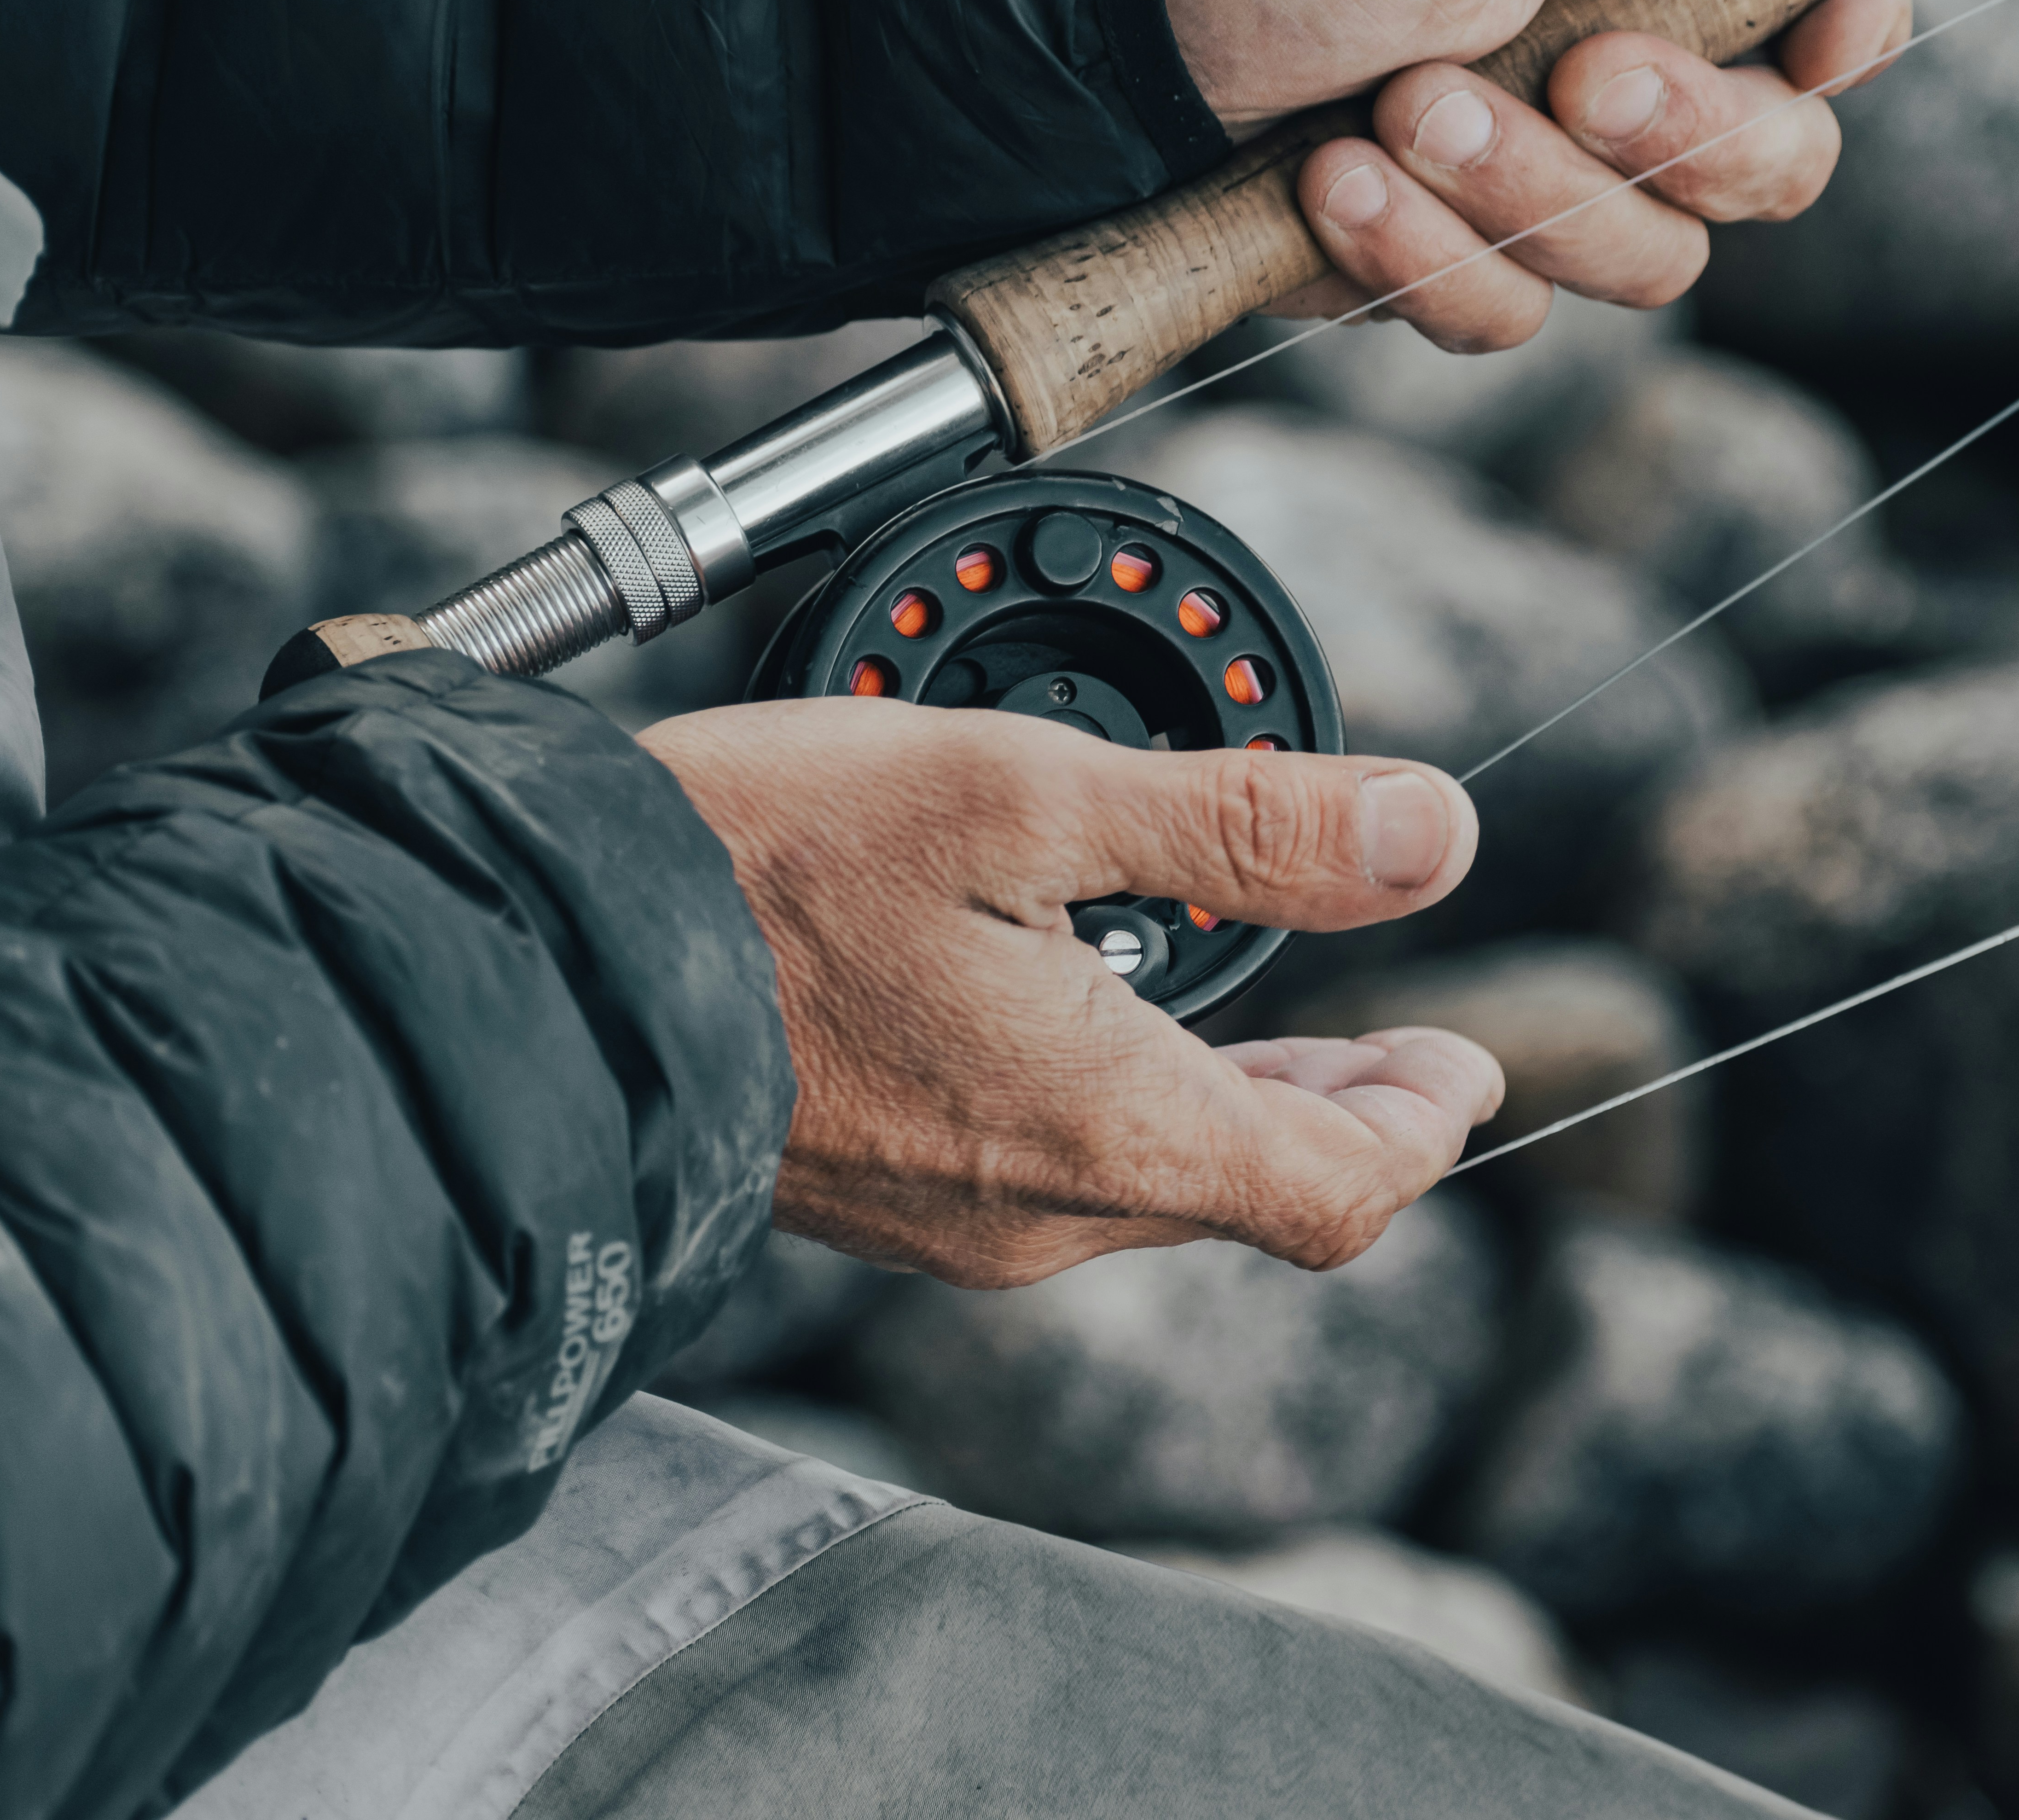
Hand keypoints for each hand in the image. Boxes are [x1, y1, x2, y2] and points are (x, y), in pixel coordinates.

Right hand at [638, 700, 1504, 1287]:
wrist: (554, 956)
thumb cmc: (768, 869)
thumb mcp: (1030, 796)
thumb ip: (1245, 826)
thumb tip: (1427, 834)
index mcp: (1106, 1128)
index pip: (1342, 1187)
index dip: (1423, 1124)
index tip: (1464, 1070)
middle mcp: (1042, 1210)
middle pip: (1254, 1189)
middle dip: (1343, 1116)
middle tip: (1401, 1058)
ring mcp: (958, 1222)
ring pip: (1154, 1182)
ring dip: (1234, 1109)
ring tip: (1277, 1035)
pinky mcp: (890, 1199)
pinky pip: (1052, 1177)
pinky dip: (1124, 1110)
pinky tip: (1111, 1032)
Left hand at [1162, 0, 1915, 350]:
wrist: (1114, 40)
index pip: (1830, 18)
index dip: (1851, 33)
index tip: (1825, 35)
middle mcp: (1616, 79)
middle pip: (1769, 168)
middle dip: (1687, 136)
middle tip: (1585, 79)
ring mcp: (1536, 185)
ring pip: (1640, 263)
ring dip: (1530, 198)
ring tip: (1401, 115)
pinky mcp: (1446, 264)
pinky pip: (1502, 316)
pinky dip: (1426, 263)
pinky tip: (1336, 186)